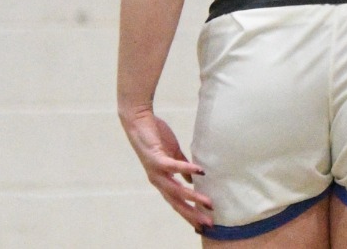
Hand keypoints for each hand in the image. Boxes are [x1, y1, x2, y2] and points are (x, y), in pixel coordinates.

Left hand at [121, 106, 212, 229]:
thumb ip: (182, 169)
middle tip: (207, 222)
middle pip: (176, 202)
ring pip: (175, 189)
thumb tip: (193, 179)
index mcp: (162, 180)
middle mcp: (158, 180)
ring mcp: (156, 171)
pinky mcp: (156, 158)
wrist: (138, 122)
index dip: (188, 213)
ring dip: (192, 197)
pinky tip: (199, 172)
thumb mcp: (172, 155)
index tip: (201, 224)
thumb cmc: (155, 137)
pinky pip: (172, 166)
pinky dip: (185, 170)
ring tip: (208, 202)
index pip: (177, 202)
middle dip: (192, 213)